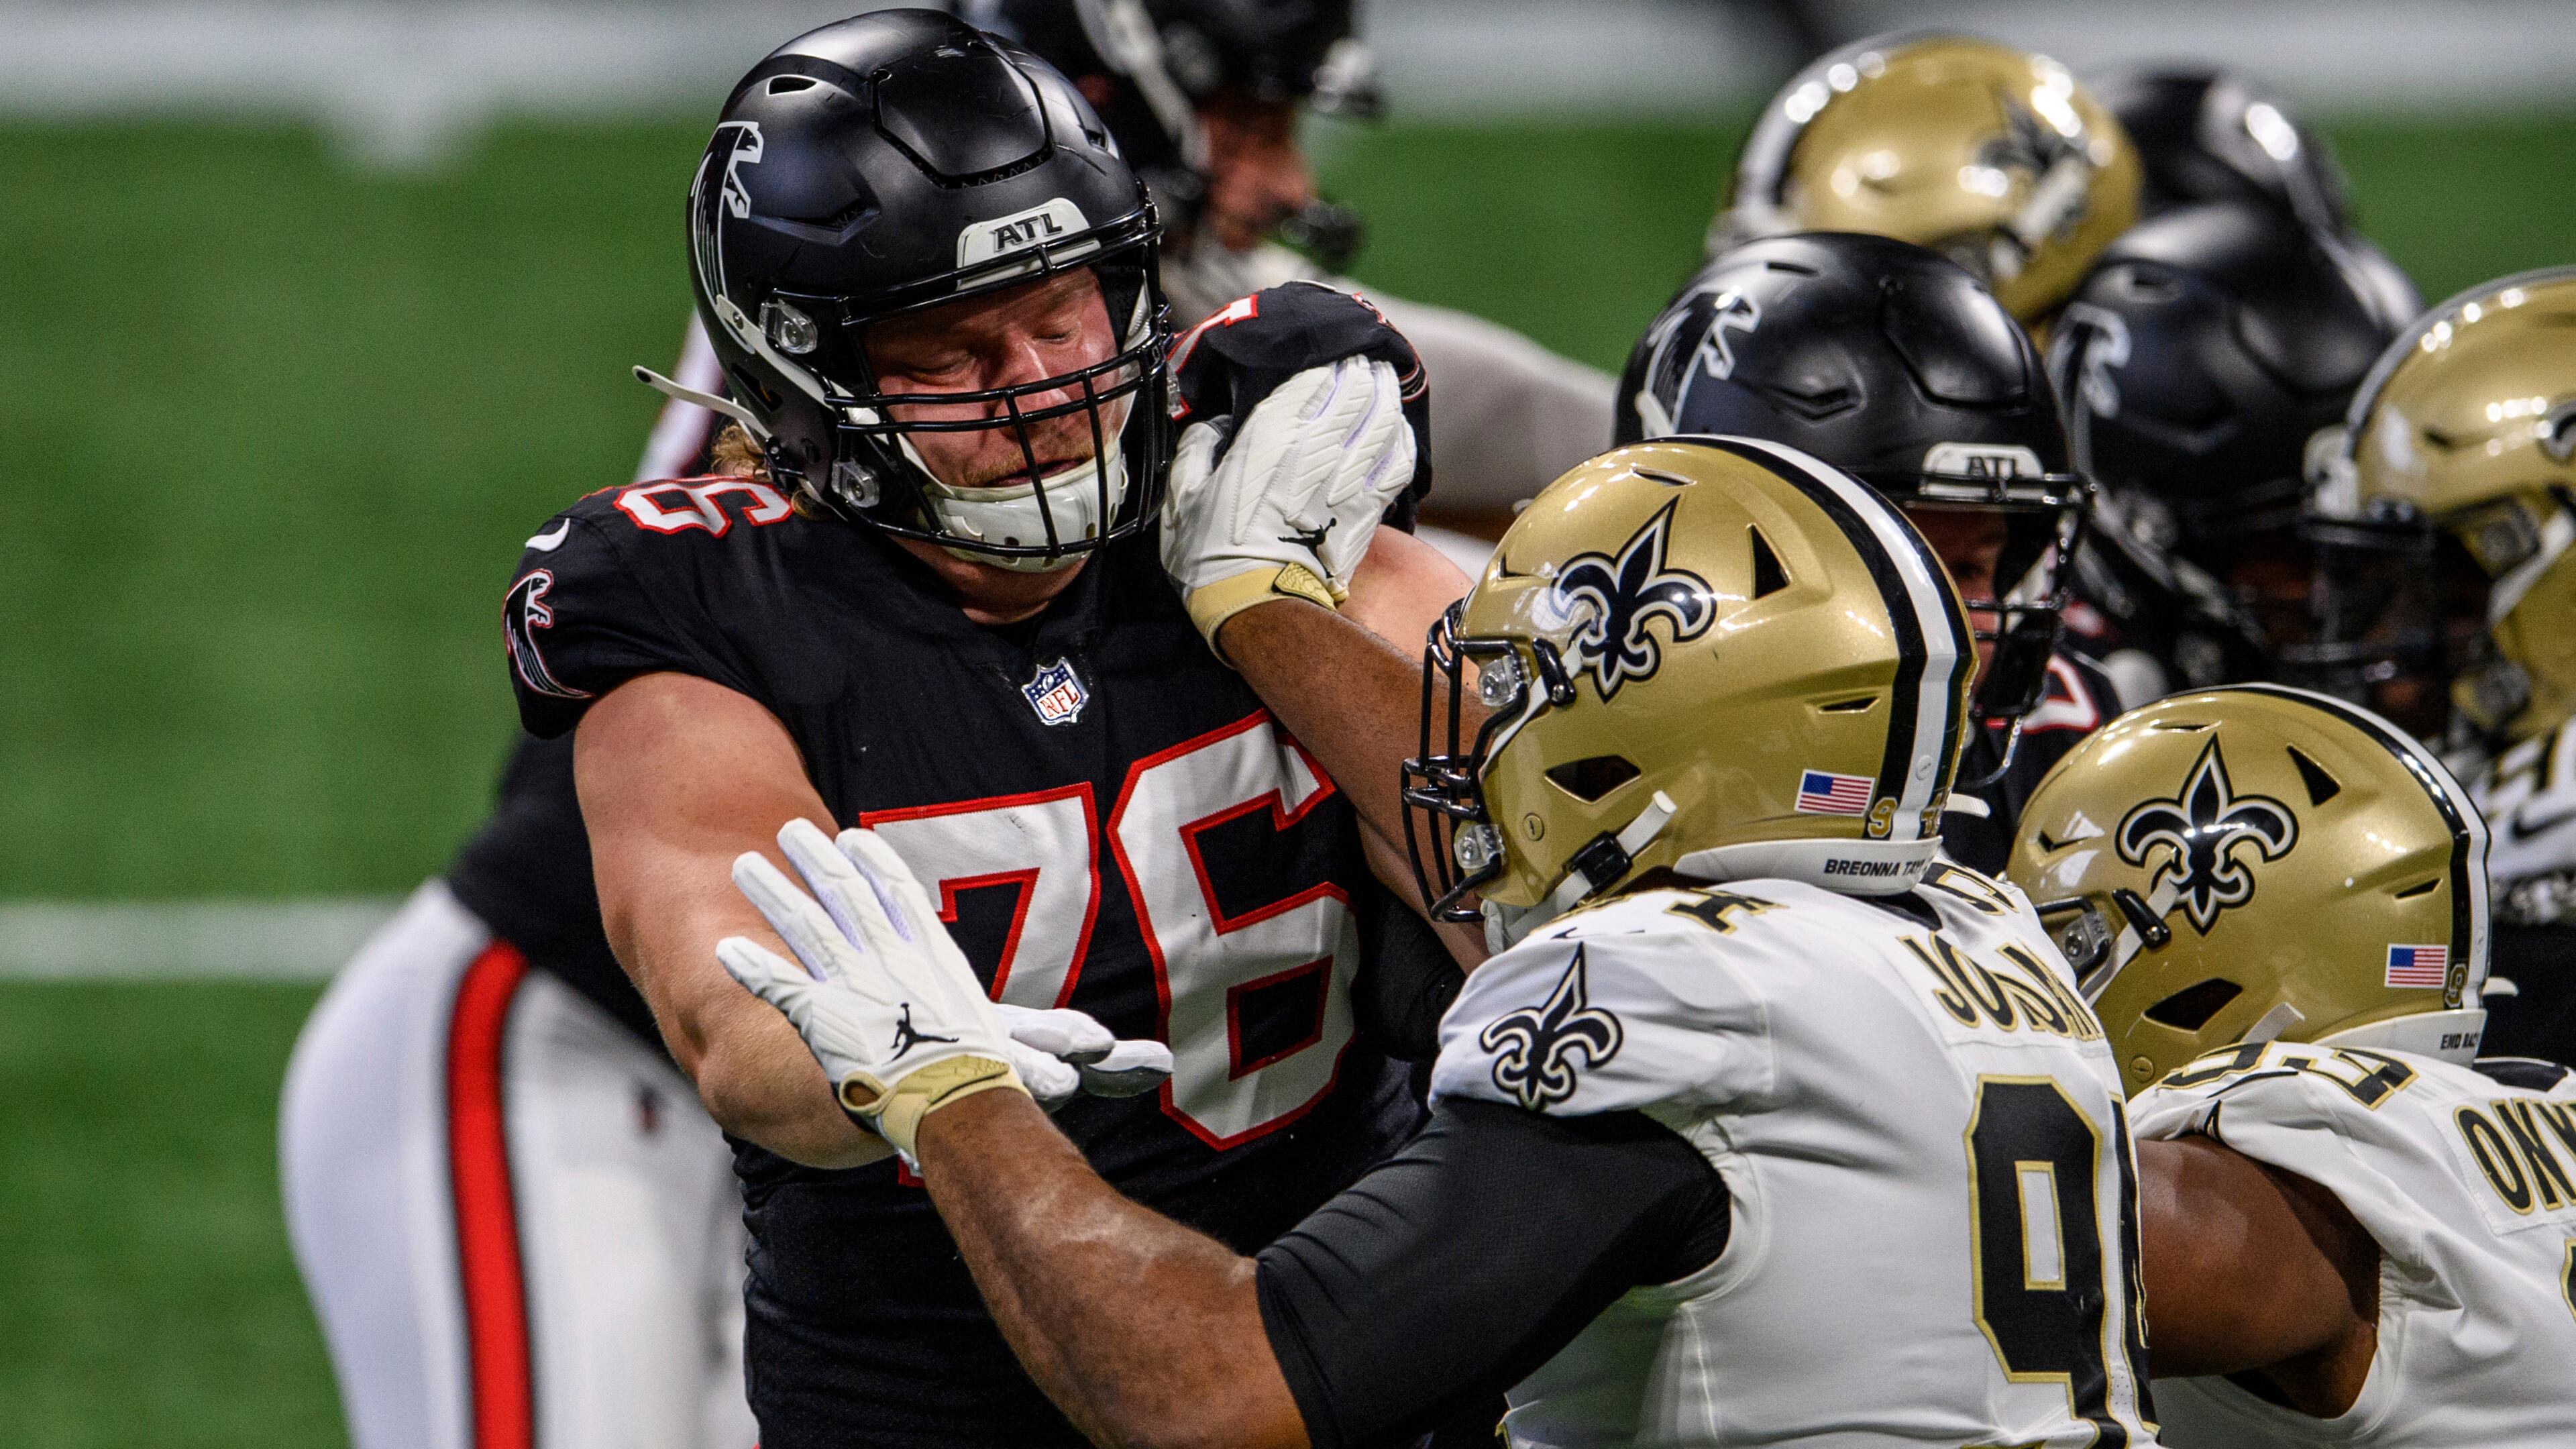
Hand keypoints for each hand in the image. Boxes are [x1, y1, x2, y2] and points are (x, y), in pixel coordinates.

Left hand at [718, 820, 1171, 1154]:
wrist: (957, 1104)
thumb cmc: (994, 1081)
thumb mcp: (1026, 1049)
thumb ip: (1054, 1046)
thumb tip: (1110, 1053)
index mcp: (934, 955)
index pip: (902, 897)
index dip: (876, 866)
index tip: (855, 840)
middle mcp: (892, 957)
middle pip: (848, 895)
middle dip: (817, 860)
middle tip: (792, 831)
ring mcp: (854, 984)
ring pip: (805, 925)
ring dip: (773, 892)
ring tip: (744, 866)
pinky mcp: (820, 1017)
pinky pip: (777, 983)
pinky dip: (749, 964)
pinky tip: (723, 946)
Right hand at [1160, 355, 1417, 651]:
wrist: (1257, 606)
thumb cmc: (1211, 554)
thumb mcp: (1182, 496)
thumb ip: (1198, 448)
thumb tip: (1213, 424)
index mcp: (1267, 437)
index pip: (1308, 381)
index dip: (1324, 363)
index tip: (1329, 354)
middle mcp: (1313, 449)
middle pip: (1353, 392)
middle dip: (1360, 371)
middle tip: (1362, 360)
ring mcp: (1346, 478)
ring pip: (1381, 420)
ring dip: (1385, 396)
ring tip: (1383, 382)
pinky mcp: (1367, 507)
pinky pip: (1396, 463)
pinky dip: (1400, 441)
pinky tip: (1396, 430)